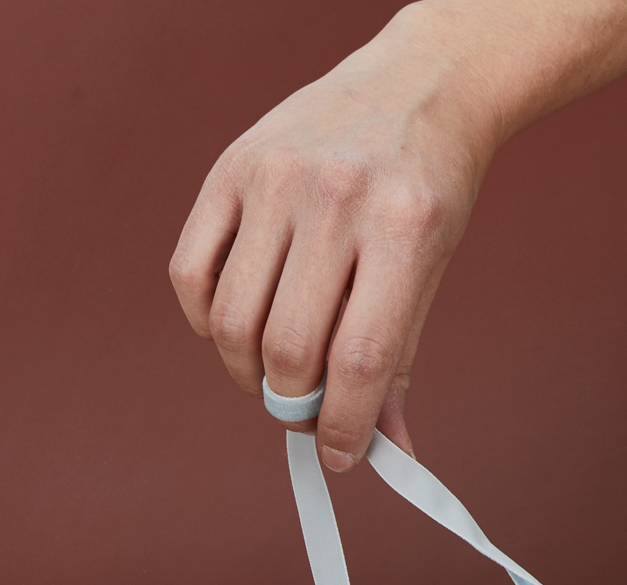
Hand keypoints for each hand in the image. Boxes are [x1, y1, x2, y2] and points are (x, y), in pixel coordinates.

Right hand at [169, 0, 626, 469]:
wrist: (419, 85)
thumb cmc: (430, 189)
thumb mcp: (434, 270)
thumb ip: (400, 361)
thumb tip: (384, 451)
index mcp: (404, 231)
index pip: (360, 359)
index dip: (344, 426)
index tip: (340, 457)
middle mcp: (337, 200)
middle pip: (288, 348)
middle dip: (294, 404)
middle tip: (307, 411)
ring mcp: (275, 179)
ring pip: (234, 322)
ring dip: (248, 373)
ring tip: (276, 374)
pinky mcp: (229, 169)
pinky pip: (191, 274)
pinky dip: (207, 323)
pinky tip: (237, 328)